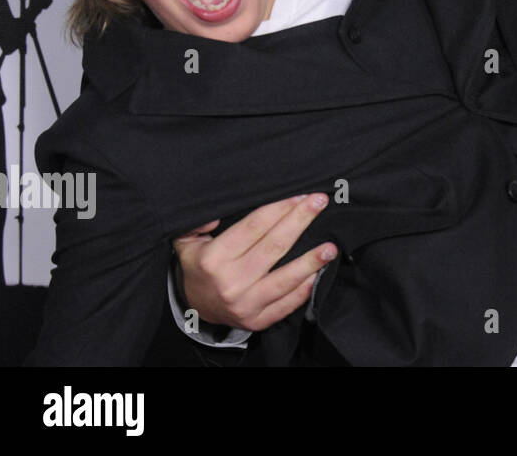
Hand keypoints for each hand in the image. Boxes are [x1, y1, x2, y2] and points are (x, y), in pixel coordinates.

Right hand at [174, 193, 336, 330]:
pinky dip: (304, 289)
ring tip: (330, 247)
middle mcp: (230, 282)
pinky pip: (287, 305)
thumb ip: (195, 224)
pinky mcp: (257, 321)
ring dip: (311, 261)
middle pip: (274, 247)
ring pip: (285, 279)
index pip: (254, 227)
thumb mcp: (186, 243)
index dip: (279, 209)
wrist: (196, 308)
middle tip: (320, 202)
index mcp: (213, 259)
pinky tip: (318, 274)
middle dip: (300, 221)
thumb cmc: (199, 267)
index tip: (300, 195)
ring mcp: (245, 304)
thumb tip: (214, 217)